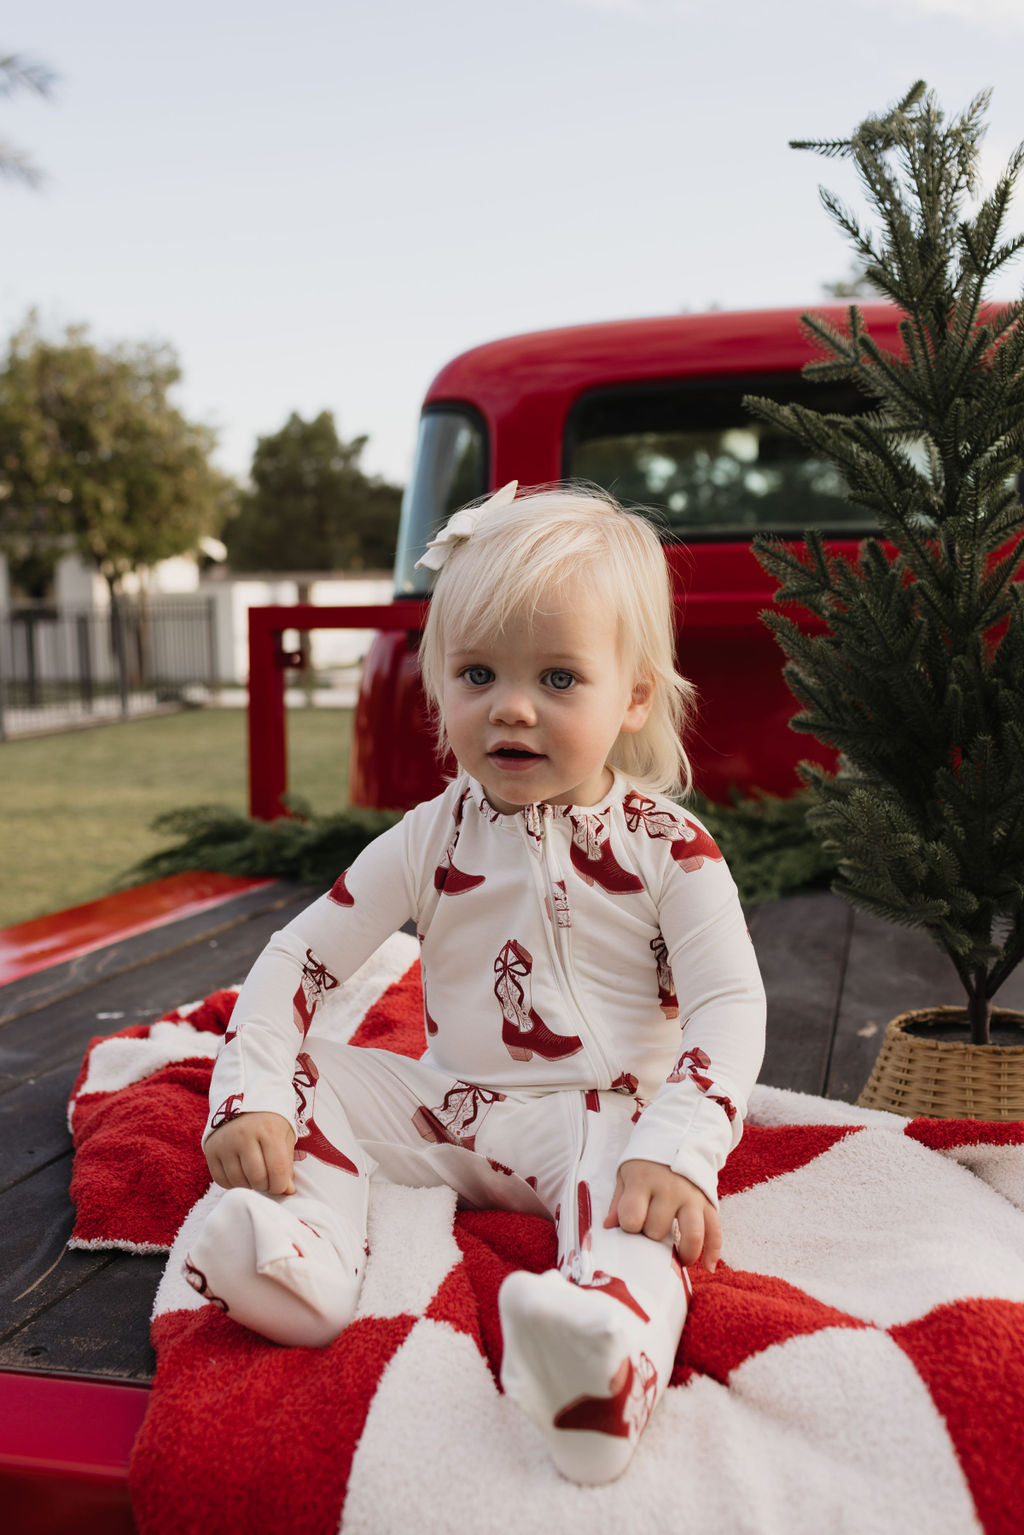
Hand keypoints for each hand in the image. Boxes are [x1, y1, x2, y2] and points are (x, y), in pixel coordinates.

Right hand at [205, 1111, 295, 1195]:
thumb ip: (286, 1163)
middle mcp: (244, 1136)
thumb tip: (286, 1191)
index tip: (283, 1186)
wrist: (242, 1099)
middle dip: (266, 1186)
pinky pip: (222, 1180)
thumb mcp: (284, 1135)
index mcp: (268, 1130)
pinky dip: (234, 1183)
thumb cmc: (269, 1120)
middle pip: (257, 1179)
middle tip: (269, 1179)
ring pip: (239, 1182)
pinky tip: (241, 1173)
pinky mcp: (210, 1150)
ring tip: (256, 1174)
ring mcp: (225, 1143)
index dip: (282, 1186)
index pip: (277, 1171)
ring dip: (250, 1185)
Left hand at [604, 1158, 720, 1271]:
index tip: (629, 1224)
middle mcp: (670, 1189)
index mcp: (644, 1181)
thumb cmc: (646, 1164)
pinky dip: (713, 1252)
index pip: (632, 1218)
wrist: (678, 1138)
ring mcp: (692, 1196)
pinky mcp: (708, 1202)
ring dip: (685, 1254)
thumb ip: (618, 1202)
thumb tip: (609, 1227)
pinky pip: (715, 1231)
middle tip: (649, 1231)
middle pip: (658, 1230)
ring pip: (692, 1234)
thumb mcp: (626, 1174)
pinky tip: (707, 1266)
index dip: (628, 1227)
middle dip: (651, 1237)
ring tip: (678, 1261)